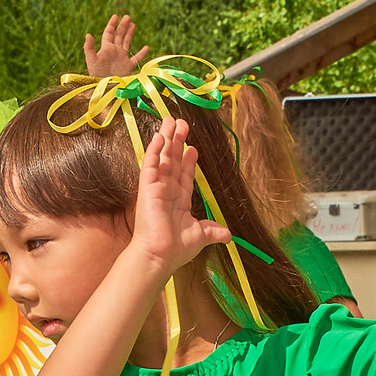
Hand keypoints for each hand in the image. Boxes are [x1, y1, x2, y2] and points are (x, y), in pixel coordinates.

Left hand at [83, 12, 147, 76]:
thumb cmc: (96, 75)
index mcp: (106, 48)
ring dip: (129, 34)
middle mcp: (114, 51)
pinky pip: (136, 58)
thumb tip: (88, 34)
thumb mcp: (91, 60)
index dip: (112, 24)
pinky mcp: (127, 67)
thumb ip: (88, 47)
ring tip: (133, 24)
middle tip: (127, 16)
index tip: (116, 16)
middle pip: (119, 35)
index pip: (109, 33)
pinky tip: (146, 47)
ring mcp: (121, 58)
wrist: (105, 87)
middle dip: (122, 26)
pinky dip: (141, 53)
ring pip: (126, 43)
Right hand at [127, 118, 229, 277]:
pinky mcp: (147, 187)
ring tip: (170, 120)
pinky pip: (150, 164)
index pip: (185, 175)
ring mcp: (156, 187)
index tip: (193, 147)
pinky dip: (154, 150)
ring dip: (166, 138)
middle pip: (173, 160)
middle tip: (181, 123)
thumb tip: (228, 235)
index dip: (189, 160)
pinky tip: (159, 136)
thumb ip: (213, 231)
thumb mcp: (201, 236)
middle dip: (177, 142)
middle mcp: (168, 191)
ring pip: (163, 157)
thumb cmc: (177, 248)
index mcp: (179, 200)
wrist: (161, 254)